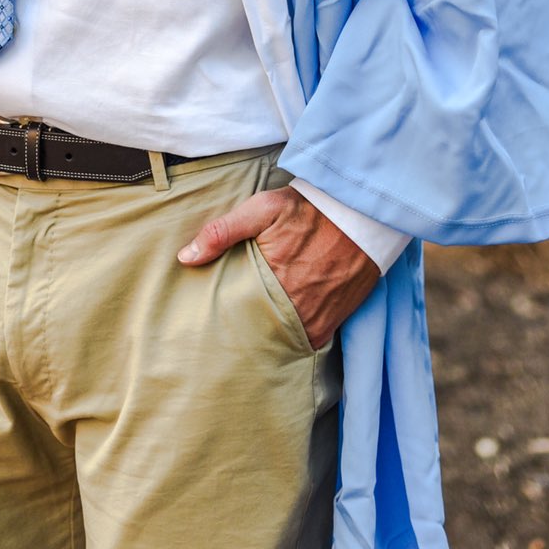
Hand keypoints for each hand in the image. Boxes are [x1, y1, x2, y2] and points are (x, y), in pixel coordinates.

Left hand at [177, 185, 379, 348]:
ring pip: (281, 339)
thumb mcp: (263, 208)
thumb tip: (186, 257)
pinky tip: (279, 327)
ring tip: (250, 329)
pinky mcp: (333, 321)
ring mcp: (316, 319)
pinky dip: (293, 336)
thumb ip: (222, 231)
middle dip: (241, 331)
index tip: (208, 317)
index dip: (221, 315)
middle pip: (256, 332)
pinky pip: (307, 340)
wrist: (363, 217)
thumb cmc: (309, 210)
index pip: (235, 313)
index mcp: (272, 281)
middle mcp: (295, 308)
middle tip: (225, 329)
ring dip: (267, 335)